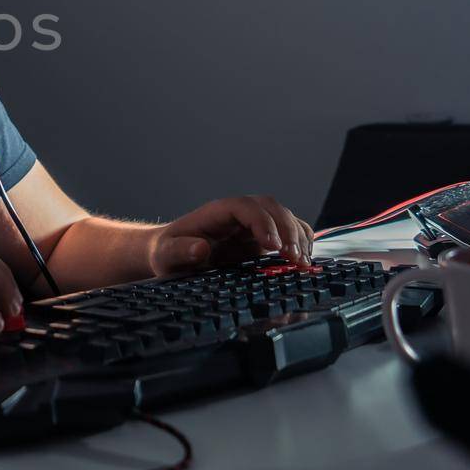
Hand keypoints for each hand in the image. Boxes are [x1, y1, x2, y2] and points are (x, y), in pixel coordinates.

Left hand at [148, 195, 313, 276]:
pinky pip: (290, 234)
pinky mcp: (264, 242)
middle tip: (294, 258)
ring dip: (299, 237)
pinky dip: (302, 244)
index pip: (245, 207)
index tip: (272, 246)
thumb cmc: (169, 253)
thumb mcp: (166, 255)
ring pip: (285, 218)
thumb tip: (200, 249)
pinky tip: (303, 263)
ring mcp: (254, 227)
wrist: (174, 257)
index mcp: (217, 213)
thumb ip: (180, 251)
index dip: (262, 222)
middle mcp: (239, 216)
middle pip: (271, 208)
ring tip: (302, 263)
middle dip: (287, 230)